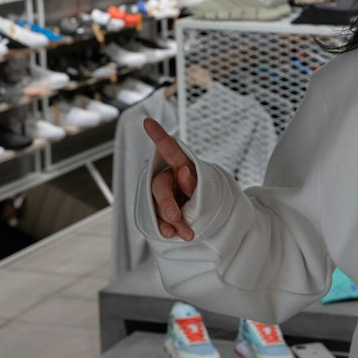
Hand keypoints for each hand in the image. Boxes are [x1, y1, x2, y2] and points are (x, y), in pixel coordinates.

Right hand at [143, 118, 197, 239]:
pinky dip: (164, 227)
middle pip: (160, 186)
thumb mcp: (207, 190)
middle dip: (167, 203)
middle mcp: (168, 177)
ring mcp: (162, 195)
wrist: (208, 216)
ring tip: (188, 235)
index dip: (159, 136)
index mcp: (181, 166)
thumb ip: (195, 182)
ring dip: (172, 221)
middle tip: (176, 218)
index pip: (170, 150)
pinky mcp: (158, 211)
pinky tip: (171, 234)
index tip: (148, 121)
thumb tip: (183, 172)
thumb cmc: (208, 196)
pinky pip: (156, 219)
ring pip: (158, 206)